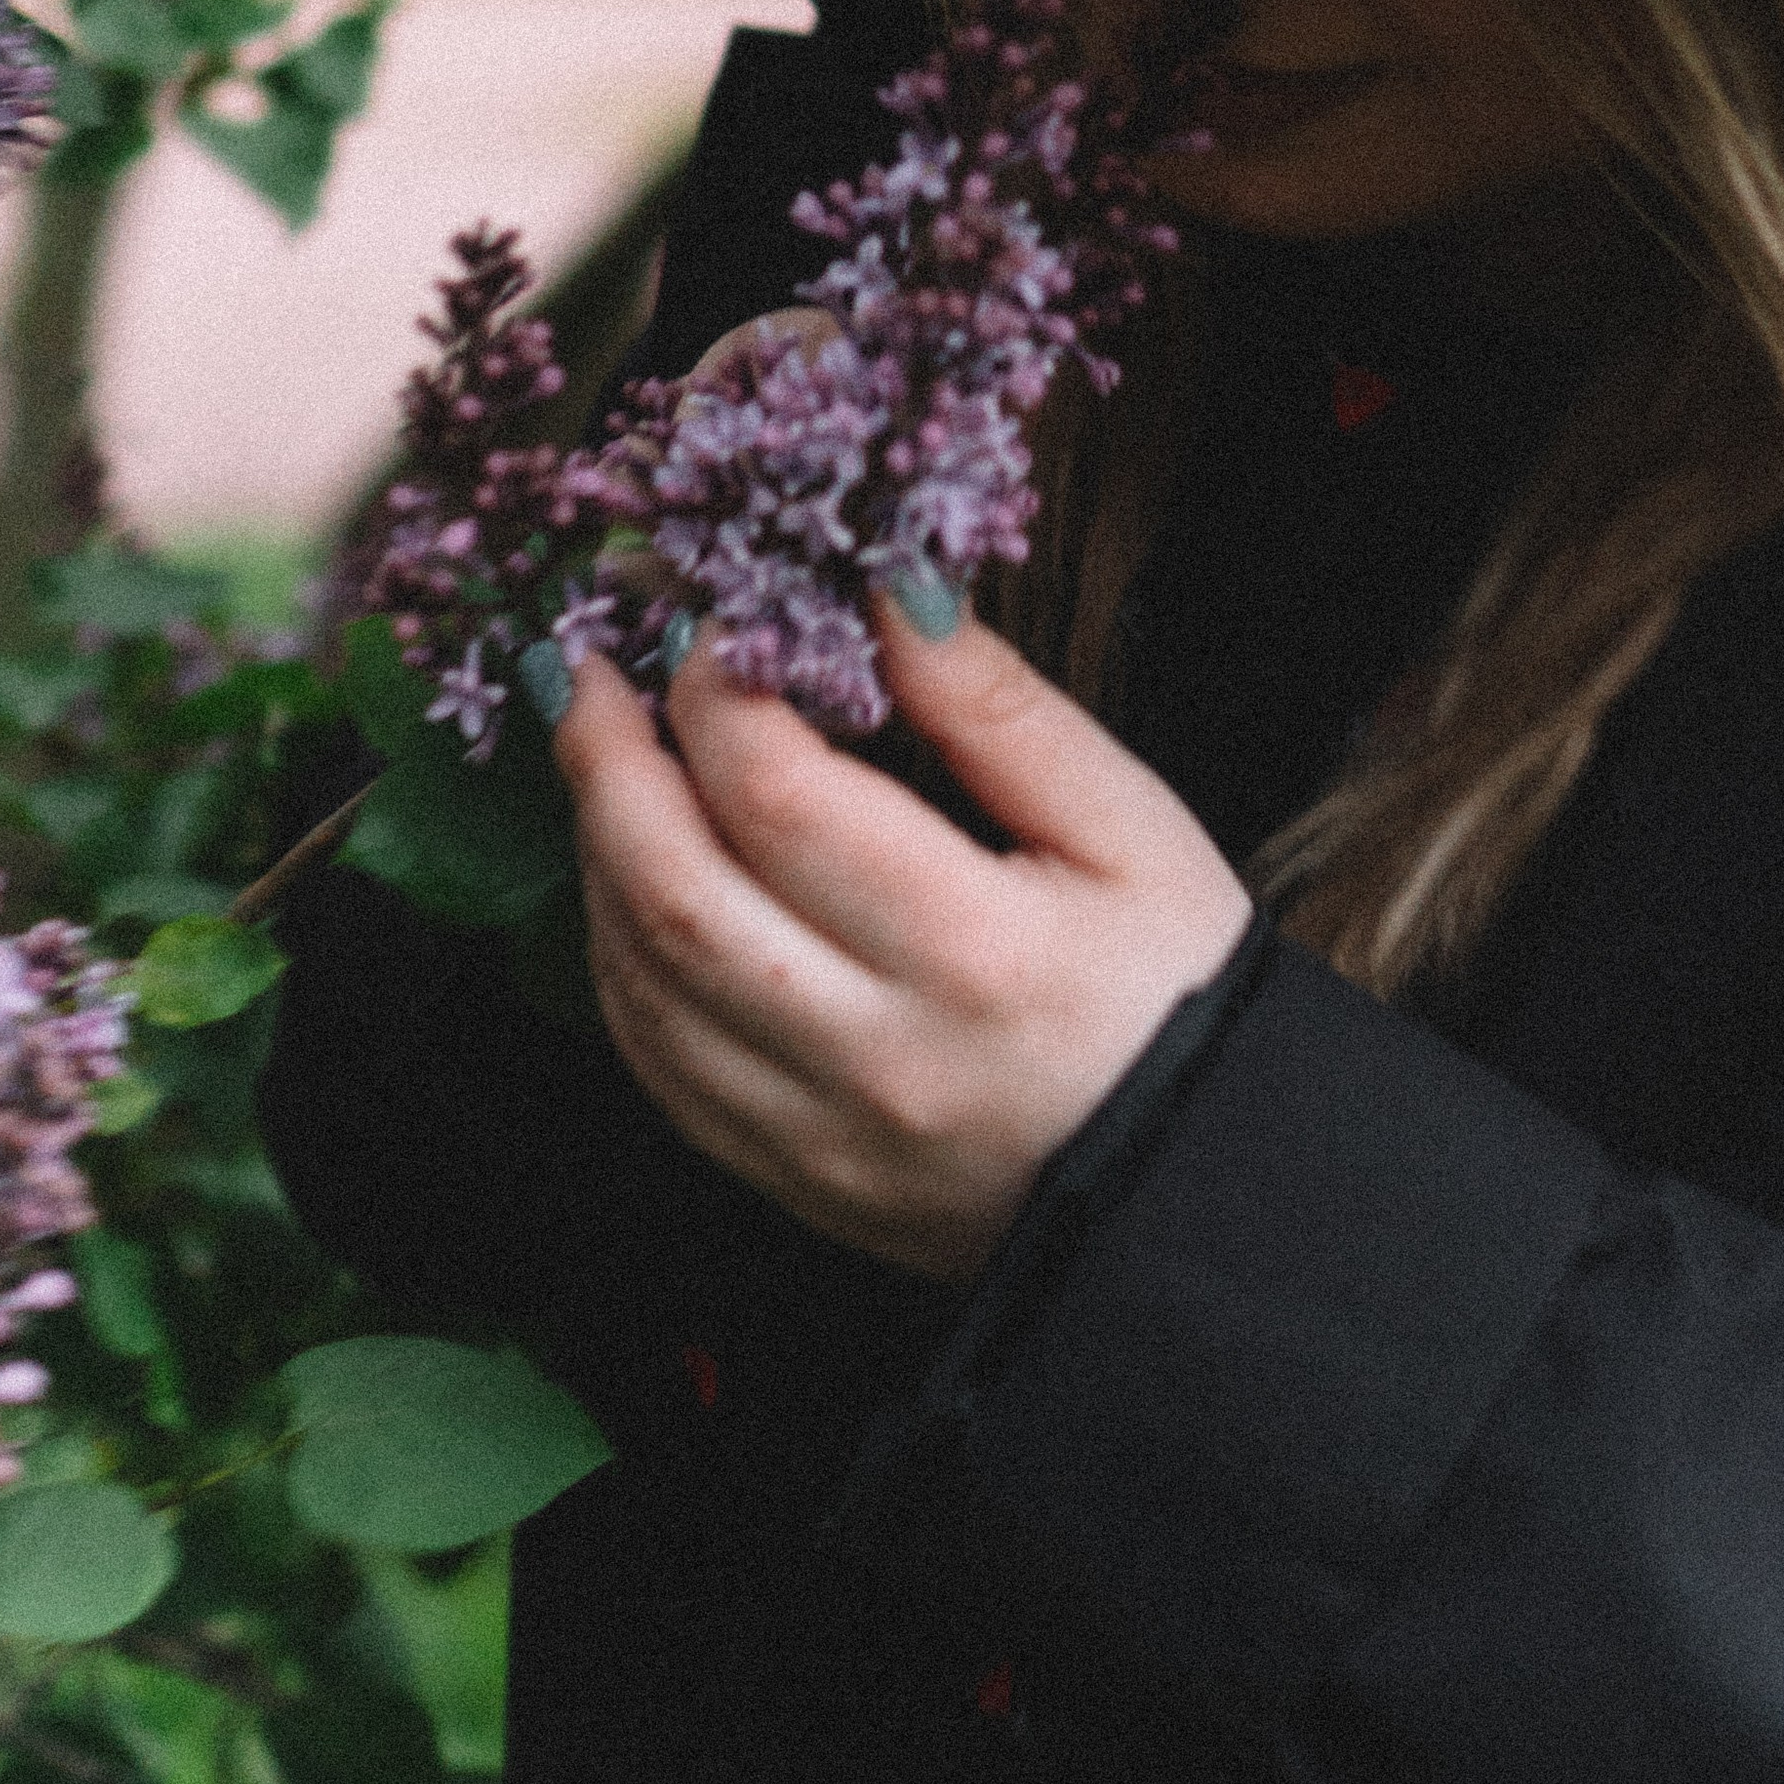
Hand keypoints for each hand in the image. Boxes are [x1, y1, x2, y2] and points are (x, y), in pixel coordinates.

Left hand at [555, 599, 1253, 1282]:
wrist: (1199, 1193)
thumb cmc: (1176, 989)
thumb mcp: (1129, 826)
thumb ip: (997, 709)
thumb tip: (883, 591)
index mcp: (974, 951)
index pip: (781, 799)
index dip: (716, 694)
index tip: (708, 624)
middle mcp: (875, 1055)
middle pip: (676, 892)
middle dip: (608, 764)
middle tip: (584, 673)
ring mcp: (818, 1134)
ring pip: (642, 984)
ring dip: (601, 857)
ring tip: (608, 762)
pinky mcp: (789, 1180)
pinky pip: (656, 1066)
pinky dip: (619, 961)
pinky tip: (634, 887)